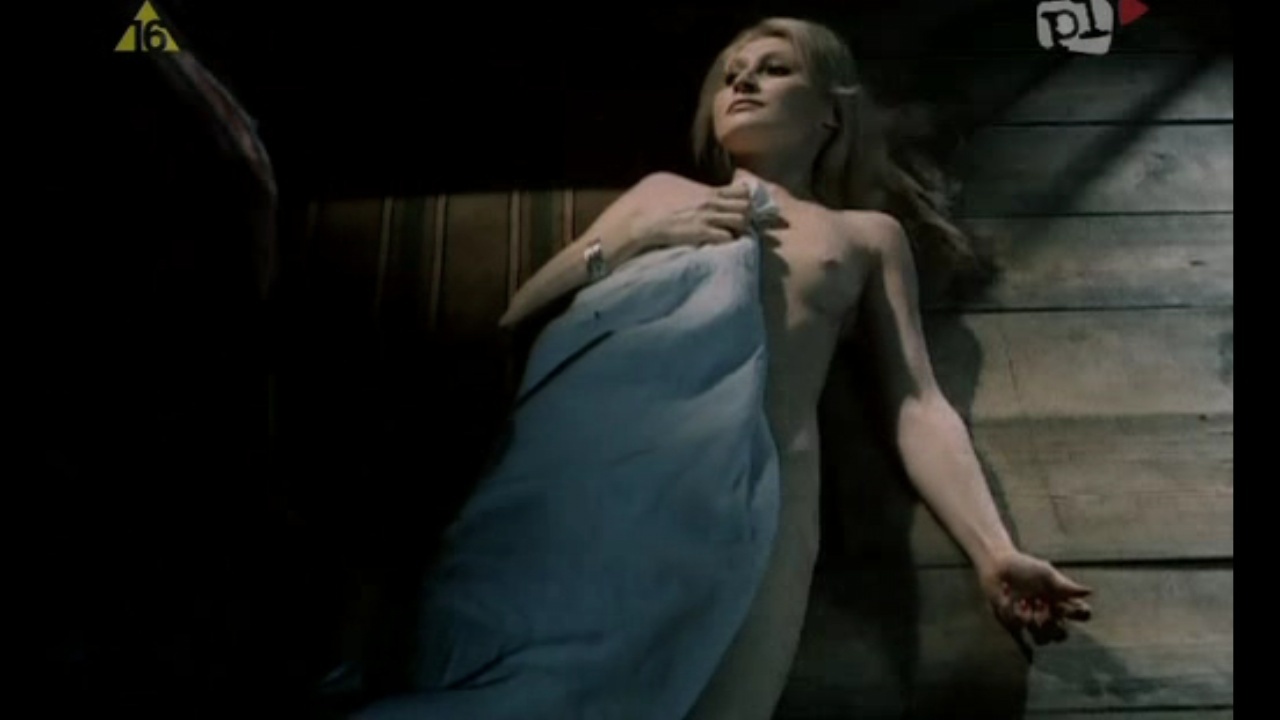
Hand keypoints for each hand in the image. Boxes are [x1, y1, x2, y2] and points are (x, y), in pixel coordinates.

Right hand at [627, 181, 753, 252]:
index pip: (740, 191)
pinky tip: (722, 243)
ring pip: (742, 222)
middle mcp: (711, 203)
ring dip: (739, 229)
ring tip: (732, 234)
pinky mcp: (701, 234)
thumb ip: (685, 184)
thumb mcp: (668, 180)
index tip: (740, 206)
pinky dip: (729, 241)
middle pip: (746, 207)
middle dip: (746, 216)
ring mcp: (708, 219)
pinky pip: (728, 238)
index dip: (744, 200)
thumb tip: (689, 186)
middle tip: (740, 222)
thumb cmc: (648, 199)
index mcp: (706, 190)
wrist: (638, 219)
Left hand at [980, 550, 1092, 656]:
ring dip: (1031, 620)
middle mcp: (1050, 614)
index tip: (1069, 603)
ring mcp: (1033, 621)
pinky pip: (1017, 628)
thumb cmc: (1024, 567)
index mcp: (1062, 601)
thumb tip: (1090, 591)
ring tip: (1023, 601)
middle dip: (1051, 624)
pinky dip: (1011, 610)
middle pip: (1061, 635)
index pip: (1082, 615)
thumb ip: (1065, 586)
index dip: (1080, 614)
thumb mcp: (1045, 573)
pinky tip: (1008, 596)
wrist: (998, 566)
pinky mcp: (1014, 623)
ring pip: (1041, 639)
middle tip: (1040, 604)